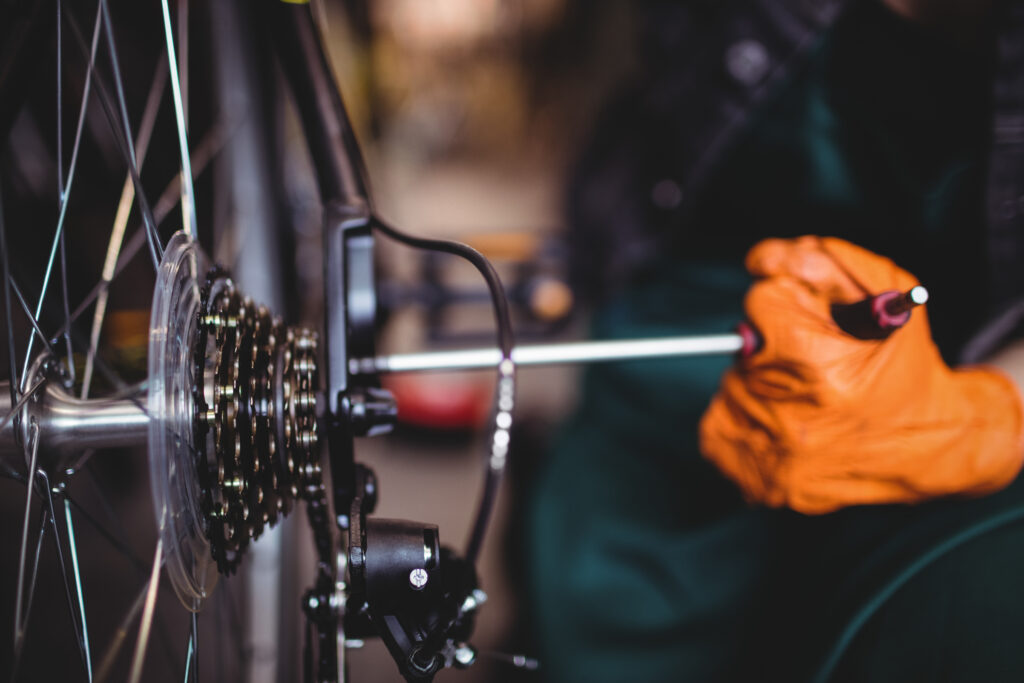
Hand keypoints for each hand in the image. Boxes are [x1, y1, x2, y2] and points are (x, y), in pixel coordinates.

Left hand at [699, 236, 1023, 513]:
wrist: (930, 446)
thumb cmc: (903, 365)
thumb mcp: (884, 292)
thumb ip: (820, 261)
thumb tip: (760, 260)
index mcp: (817, 365)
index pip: (760, 304)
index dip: (787, 307)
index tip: (812, 324)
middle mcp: (787, 419)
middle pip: (742, 348)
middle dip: (773, 346)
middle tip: (814, 365)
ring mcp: (769, 457)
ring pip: (730, 387)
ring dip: (760, 384)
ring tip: (809, 398)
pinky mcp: (757, 482)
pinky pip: (719, 428)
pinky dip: (746, 419)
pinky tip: (788, 422)